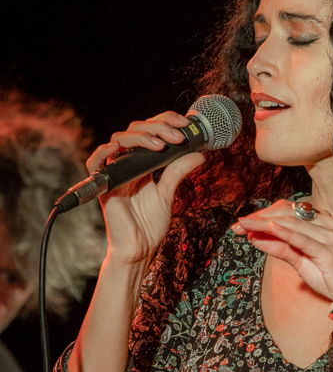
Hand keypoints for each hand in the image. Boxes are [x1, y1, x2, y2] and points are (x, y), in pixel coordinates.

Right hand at [87, 111, 204, 264]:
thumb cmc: (148, 225)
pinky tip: (121, 148)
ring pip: (119, 139)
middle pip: (135, 130)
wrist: (139, 249)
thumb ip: (178, 171)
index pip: (149, 131)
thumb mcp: (168, 192)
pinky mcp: (105, 185)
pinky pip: (95, 161)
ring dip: (141, 136)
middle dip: (158, 127)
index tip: (185, 125)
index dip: (165, 122)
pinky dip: (105, 151)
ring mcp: (115, 172)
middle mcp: (127, 164)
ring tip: (161, 145)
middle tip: (178, 136)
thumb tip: (199, 153)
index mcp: (141, 163)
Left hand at [232, 200, 332, 304]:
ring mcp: (328, 235)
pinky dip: (283, 233)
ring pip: (290, 223)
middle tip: (237, 225)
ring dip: (264, 224)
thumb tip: (253, 237)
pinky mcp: (327, 250)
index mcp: (320, 220)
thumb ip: (279, 247)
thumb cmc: (328, 275)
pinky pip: (301, 239)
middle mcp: (325, 223)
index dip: (263, 213)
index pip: (286, 210)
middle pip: (286, 214)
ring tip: (245, 226)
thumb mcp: (299, 259)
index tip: (243, 222)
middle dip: (259, 218)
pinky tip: (268, 229)